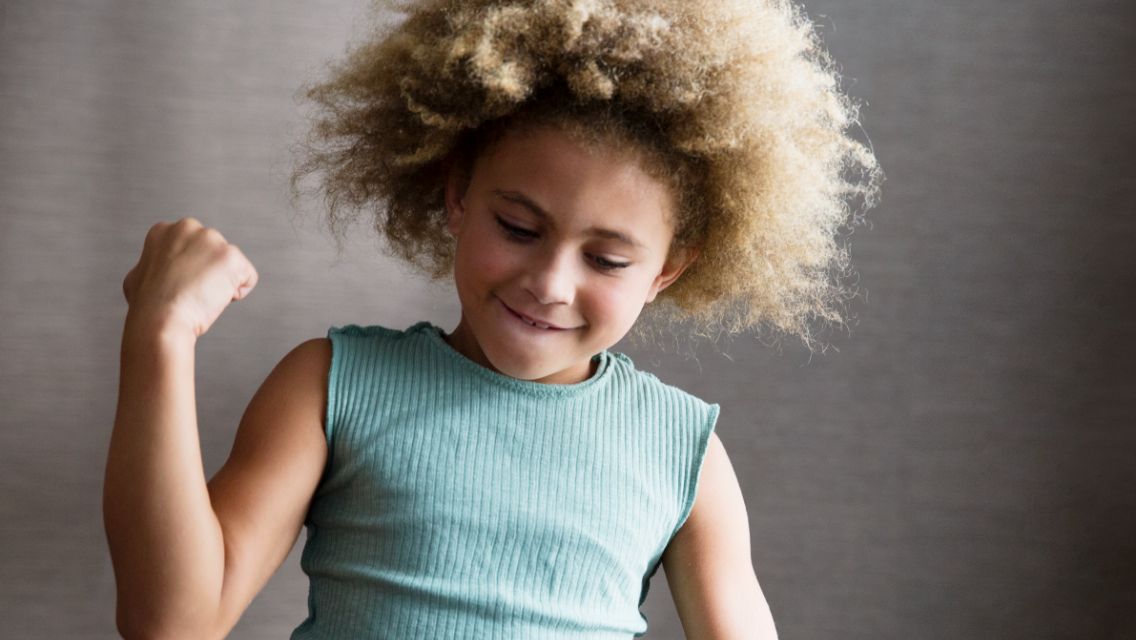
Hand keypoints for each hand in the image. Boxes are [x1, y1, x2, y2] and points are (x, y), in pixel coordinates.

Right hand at [122, 217, 258, 338]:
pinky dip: (238, 292)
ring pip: (230, 266)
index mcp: (165, 230)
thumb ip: (154, 266)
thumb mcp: (137, 277)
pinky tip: (216, 299)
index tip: (175, 284)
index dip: (187, 273)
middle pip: (213, 255)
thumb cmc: (148, 306)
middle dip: (207, 274)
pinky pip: (248, 277)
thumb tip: (157, 270)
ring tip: (200, 296)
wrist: (160, 318)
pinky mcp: (232, 256)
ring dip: (221, 284)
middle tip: (189, 291)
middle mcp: (189, 227)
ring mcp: (212, 239)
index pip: (193, 250)